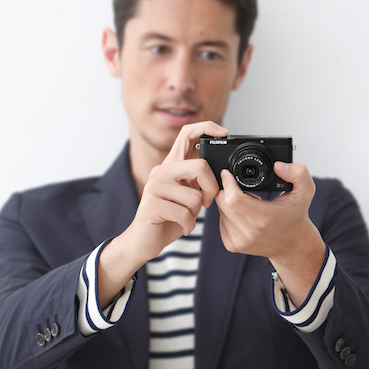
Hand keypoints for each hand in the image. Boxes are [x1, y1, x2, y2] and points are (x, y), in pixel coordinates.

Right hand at [98, 121, 225, 301]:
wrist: (144, 241)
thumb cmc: (170, 218)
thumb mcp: (189, 196)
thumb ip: (199, 182)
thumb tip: (221, 174)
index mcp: (171, 166)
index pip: (187, 134)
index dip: (206, 127)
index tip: (224, 132)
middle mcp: (161, 171)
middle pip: (200, 167)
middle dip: (211, 188)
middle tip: (207, 202)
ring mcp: (154, 186)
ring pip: (194, 195)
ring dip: (196, 213)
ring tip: (185, 217)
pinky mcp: (152, 204)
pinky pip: (184, 214)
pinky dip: (188, 225)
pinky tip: (181, 226)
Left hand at [215, 161, 325, 302]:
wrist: (294, 245)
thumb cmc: (296, 216)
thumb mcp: (305, 191)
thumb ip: (298, 172)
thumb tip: (279, 166)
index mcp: (265, 217)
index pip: (233, 198)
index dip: (228, 183)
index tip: (228, 174)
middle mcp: (250, 232)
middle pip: (222, 202)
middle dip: (227, 189)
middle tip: (240, 187)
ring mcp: (240, 241)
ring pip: (220, 211)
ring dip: (227, 202)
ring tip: (246, 202)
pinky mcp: (233, 245)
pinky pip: (221, 222)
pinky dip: (227, 214)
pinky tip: (243, 213)